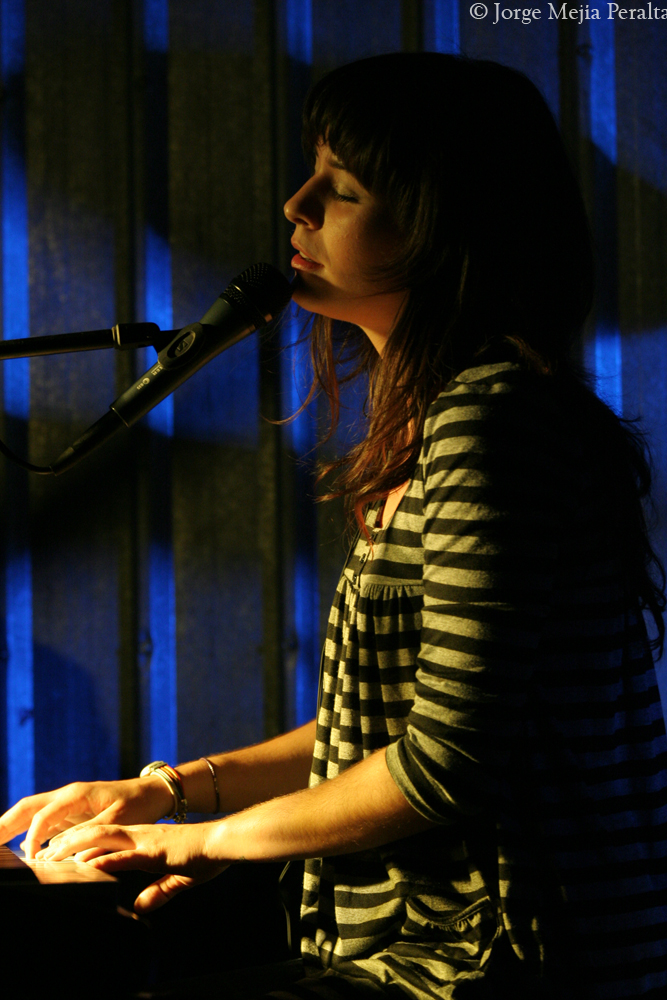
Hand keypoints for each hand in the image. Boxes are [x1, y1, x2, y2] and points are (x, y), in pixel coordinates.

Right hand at [0, 777, 172, 858]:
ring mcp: (67, 805)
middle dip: (4, 824)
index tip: (29, 859)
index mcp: (76, 794)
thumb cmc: (139, 805)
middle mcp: (67, 797)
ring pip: (31, 814)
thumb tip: (65, 852)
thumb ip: (92, 834)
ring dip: (11, 827)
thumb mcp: (118, 820)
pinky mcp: (71, 814)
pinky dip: (27, 833)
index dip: (32, 838)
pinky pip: (43, 823)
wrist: (153, 793)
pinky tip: (18, 847)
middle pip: (27, 808)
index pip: (42, 815)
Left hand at [36, 821, 228, 911]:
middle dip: (70, 841)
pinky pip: (124, 856)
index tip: (60, 852)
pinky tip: (87, 866)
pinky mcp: (154, 851)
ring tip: (55, 854)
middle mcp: (140, 835)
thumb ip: (158, 891)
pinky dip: (103, 860)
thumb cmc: (206, 856)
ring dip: (78, 846)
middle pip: (97, 832)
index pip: (106, 838)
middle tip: (45, 852)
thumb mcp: (178, 878)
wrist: (223, 842)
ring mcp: (146, 840)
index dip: (82, 843)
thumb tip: (140, 907)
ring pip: (104, 838)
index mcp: (144, 840)